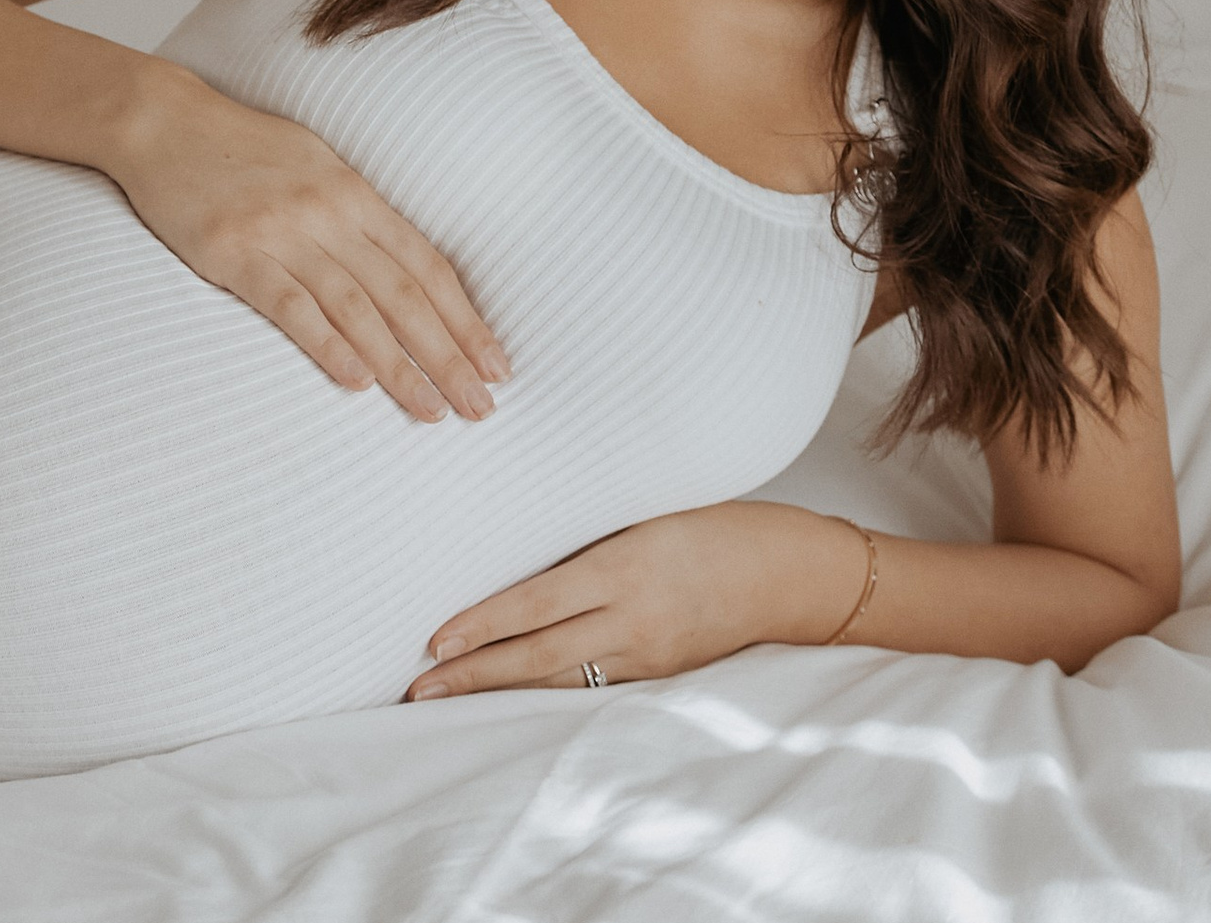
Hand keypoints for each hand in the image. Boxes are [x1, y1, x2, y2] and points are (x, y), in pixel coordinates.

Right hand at [104, 67, 508, 421]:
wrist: (164, 121)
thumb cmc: (242, 148)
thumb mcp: (316, 164)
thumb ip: (358, 215)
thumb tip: (404, 267)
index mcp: (355, 194)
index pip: (427, 266)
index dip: (467, 319)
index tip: (497, 365)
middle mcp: (328, 213)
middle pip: (404, 293)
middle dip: (449, 354)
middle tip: (482, 407)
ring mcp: (281, 233)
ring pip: (356, 307)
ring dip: (399, 364)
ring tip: (432, 409)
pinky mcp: (234, 253)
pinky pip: (289, 305)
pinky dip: (327, 345)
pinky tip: (356, 382)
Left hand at [405, 501, 865, 697]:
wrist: (793, 573)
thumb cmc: (720, 523)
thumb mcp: (649, 514)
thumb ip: (592, 538)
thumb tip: (522, 544)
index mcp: (625, 568)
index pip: (534, 604)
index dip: (481, 626)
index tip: (434, 641)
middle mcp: (633, 619)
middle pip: (537, 657)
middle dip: (472, 674)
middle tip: (416, 688)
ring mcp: (647, 654)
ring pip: (558, 679)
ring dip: (499, 688)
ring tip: (445, 695)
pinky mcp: (660, 673)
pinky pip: (591, 683)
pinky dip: (546, 687)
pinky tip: (510, 692)